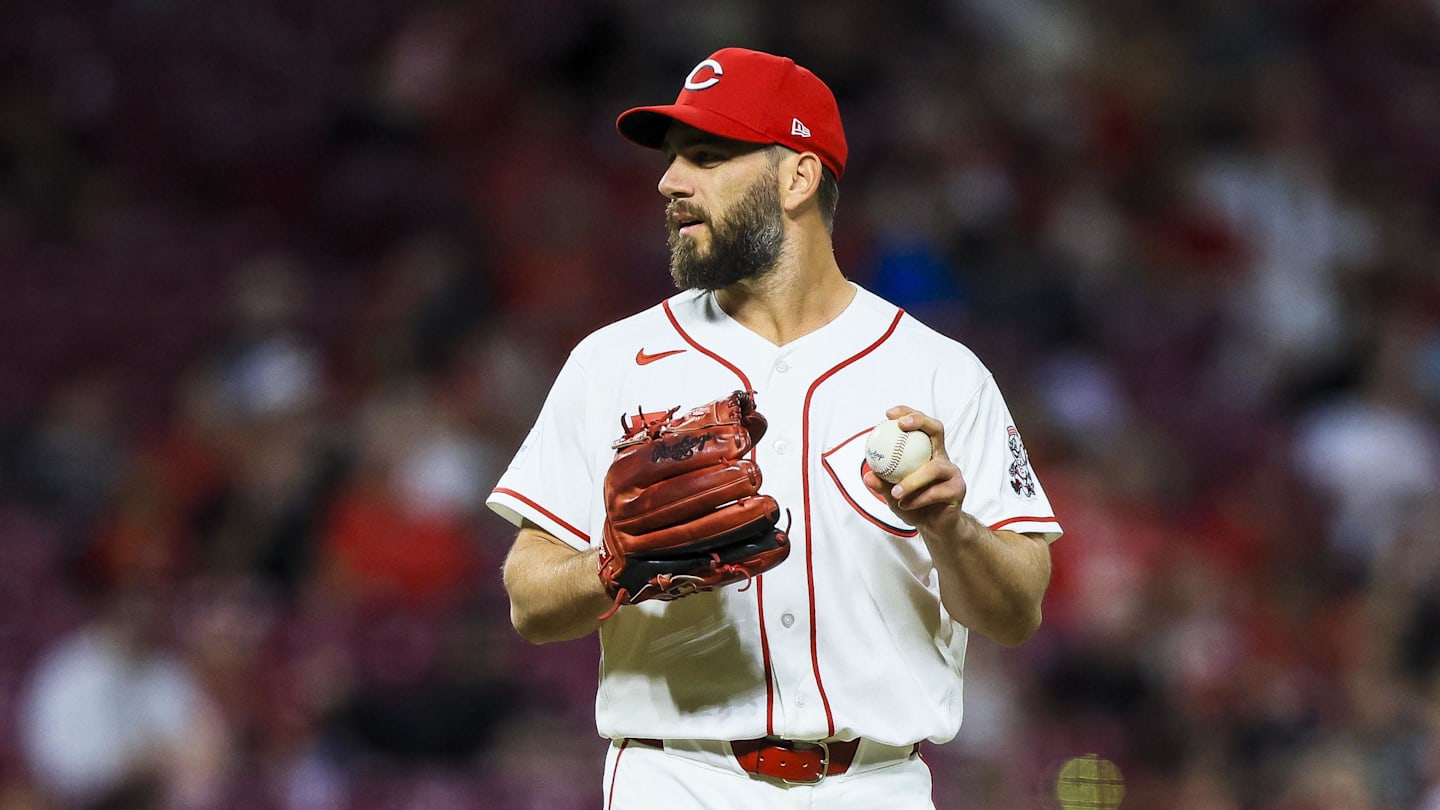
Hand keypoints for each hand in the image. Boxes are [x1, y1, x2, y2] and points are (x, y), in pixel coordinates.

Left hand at [861, 406, 976, 541]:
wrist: (934, 527)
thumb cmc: (914, 504)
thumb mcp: (893, 494)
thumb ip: (882, 485)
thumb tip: (867, 475)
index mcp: (926, 452)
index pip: (920, 425)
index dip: (907, 413)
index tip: (888, 414)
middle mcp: (941, 457)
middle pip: (937, 429)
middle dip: (920, 421)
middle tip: (901, 426)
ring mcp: (952, 473)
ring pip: (934, 468)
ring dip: (912, 480)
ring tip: (895, 492)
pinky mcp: (958, 490)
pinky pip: (936, 492)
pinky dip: (918, 499)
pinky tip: (906, 505)